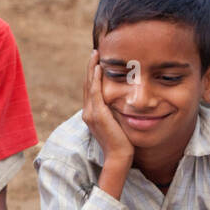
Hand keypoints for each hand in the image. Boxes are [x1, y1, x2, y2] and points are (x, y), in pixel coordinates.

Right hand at [83, 50, 132, 166]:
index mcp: (91, 114)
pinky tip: (99, 67)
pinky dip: (95, 79)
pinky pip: (95, 92)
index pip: (90, 90)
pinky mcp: (97, 114)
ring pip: (89, 85)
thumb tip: (123, 103)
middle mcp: (87, 112)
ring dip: (92, 68)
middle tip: (95, 53)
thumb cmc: (122, 143)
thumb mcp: (117, 124)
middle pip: (87, 85)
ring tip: (95, 54)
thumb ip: (116, 113)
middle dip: (90, 67)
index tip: (97, 62)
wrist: (119, 157)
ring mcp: (91, 113)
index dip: (92, 75)